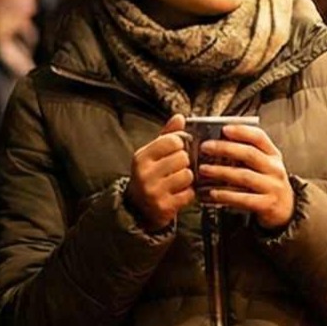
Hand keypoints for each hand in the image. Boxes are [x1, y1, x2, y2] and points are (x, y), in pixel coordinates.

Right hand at [126, 114, 193, 230]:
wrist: (137, 208)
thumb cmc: (149, 175)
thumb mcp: (152, 153)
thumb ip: (167, 135)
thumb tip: (180, 117)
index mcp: (141, 157)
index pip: (172, 141)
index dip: (180, 144)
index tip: (177, 150)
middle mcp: (145, 174)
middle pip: (182, 158)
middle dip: (184, 162)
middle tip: (177, 167)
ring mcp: (154, 191)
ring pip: (187, 175)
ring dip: (187, 178)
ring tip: (178, 180)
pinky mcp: (165, 206)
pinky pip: (189, 193)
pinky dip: (188, 193)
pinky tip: (179, 193)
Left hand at [196, 123, 294, 228]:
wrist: (287, 209)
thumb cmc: (267, 182)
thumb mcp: (264, 164)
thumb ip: (246, 153)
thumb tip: (216, 143)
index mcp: (273, 155)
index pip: (259, 137)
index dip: (242, 131)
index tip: (224, 129)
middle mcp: (275, 169)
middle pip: (249, 154)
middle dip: (225, 149)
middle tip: (205, 147)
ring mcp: (272, 187)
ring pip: (244, 176)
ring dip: (221, 172)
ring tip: (204, 169)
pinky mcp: (267, 205)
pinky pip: (243, 199)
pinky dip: (226, 195)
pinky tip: (212, 193)